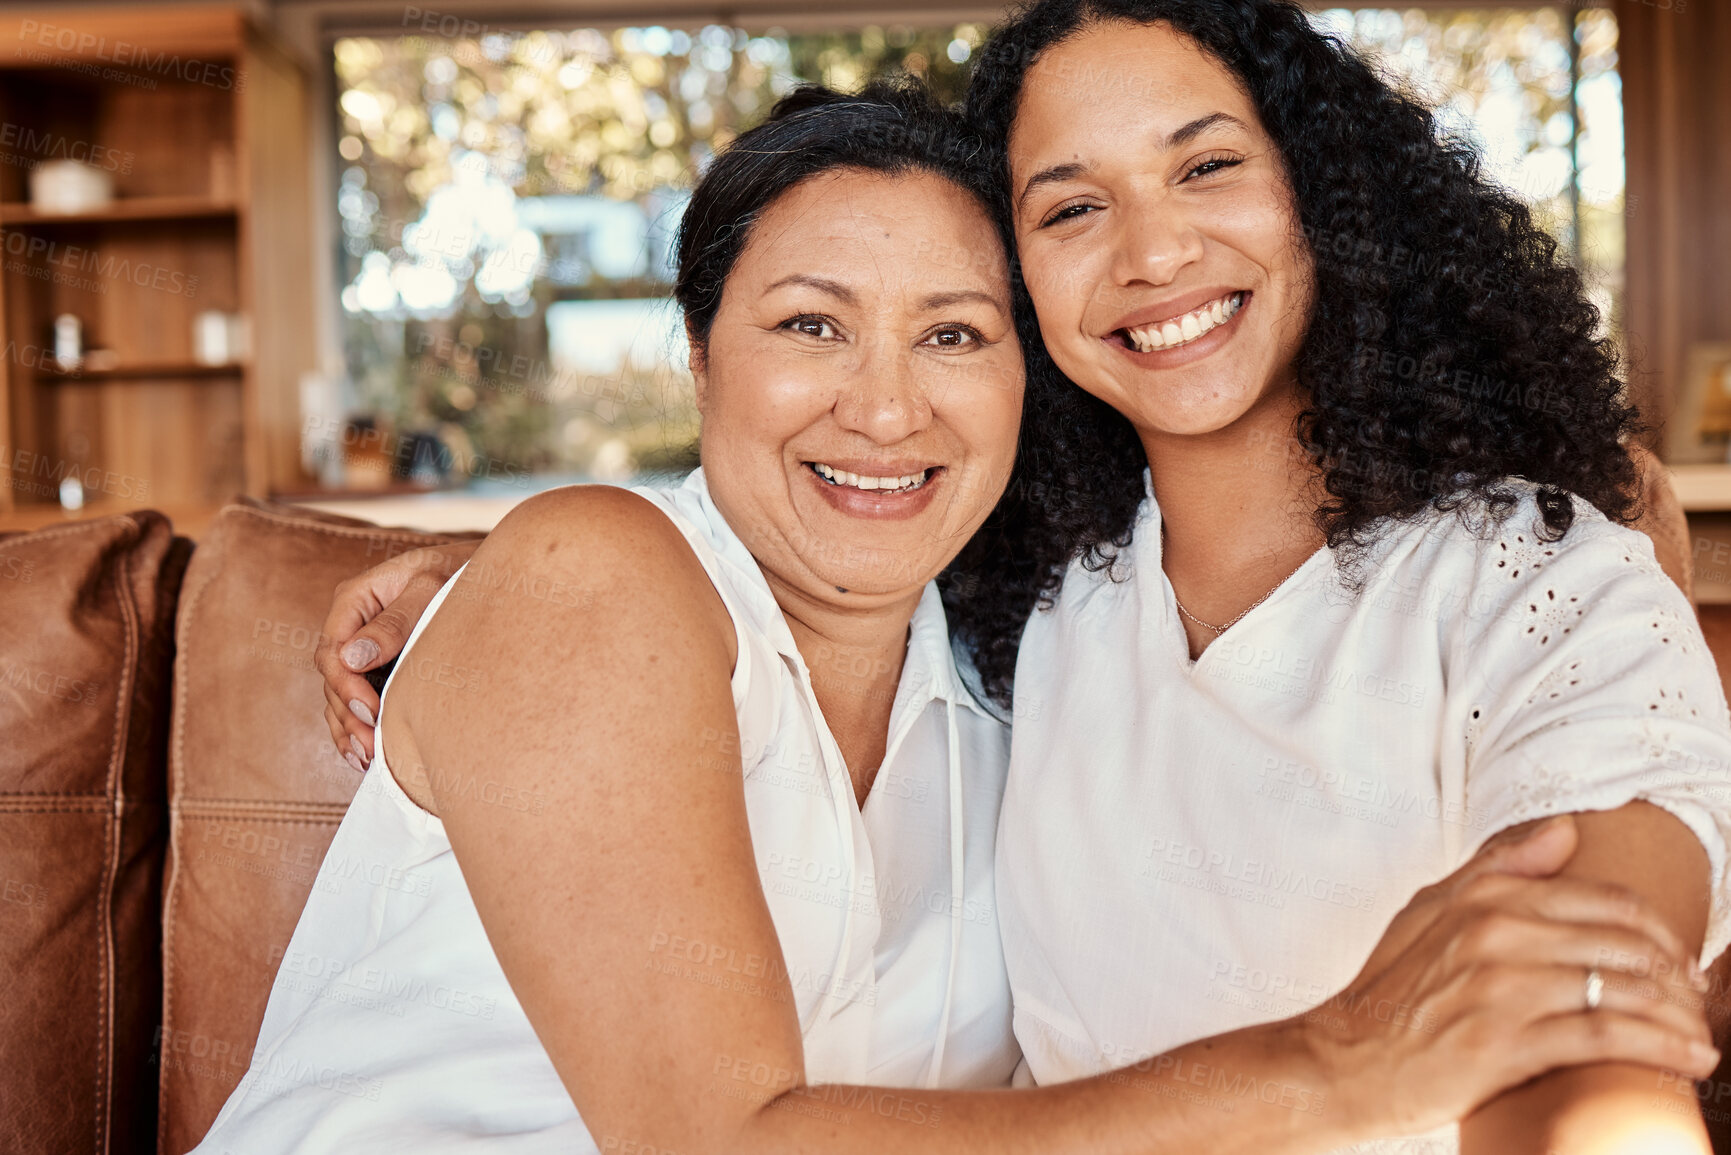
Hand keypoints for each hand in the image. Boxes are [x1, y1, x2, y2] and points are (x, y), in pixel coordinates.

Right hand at [315, 539, 480, 769]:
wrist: (488, 575)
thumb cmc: (460, 573)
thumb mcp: (430, 587)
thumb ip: (394, 622)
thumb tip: (352, 658)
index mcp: (355, 599)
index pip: (333, 651)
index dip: (347, 687)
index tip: (371, 711)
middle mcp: (352, 625)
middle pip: (333, 679)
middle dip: (349, 715)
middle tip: (371, 746)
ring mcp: (362, 649)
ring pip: (340, 696)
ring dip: (349, 729)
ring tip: (367, 758)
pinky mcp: (377, 668)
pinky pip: (355, 701)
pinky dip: (356, 728)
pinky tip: (362, 756)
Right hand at [1307, 815, 1716, 1141]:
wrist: (1344, 1060)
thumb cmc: (1388, 992)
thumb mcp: (1427, 910)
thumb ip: (1497, 868)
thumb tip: (1562, 831)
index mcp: (1485, 900)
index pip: (1605, 900)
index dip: (1658, 930)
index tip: (1677, 959)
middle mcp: (1498, 936)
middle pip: (1626, 944)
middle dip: (1678, 976)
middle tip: (1695, 1001)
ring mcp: (1503, 989)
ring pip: (1625, 989)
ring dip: (1681, 1016)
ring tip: (1698, 1038)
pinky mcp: (1507, 1044)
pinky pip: (1607, 1039)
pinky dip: (1662, 1048)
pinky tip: (1688, 1059)